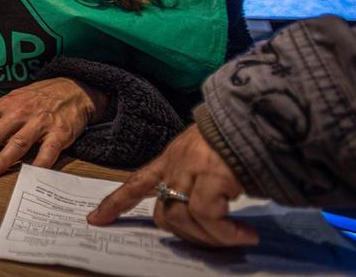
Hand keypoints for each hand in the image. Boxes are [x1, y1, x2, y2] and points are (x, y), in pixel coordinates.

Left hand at [0, 78, 105, 176]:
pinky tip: (30, 175)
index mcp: (6, 104)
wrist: (74, 89)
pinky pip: (48, 151)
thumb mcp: (15, 99)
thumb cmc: (40, 97)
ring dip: (2, 159)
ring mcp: (40, 122)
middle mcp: (20, 112)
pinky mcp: (59, 133)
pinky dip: (39, 164)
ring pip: (17, 143)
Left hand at [88, 124, 256, 246]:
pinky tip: (245, 235)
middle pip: (162, 212)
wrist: (260, 114)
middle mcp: (176, 163)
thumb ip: (200, 179)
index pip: (137, 181)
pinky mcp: (211, 176)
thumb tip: (208, 213)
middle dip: (185, 234)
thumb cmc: (240, 136)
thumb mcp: (210, 155)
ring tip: (237, 239)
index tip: (95, 219)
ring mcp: (191, 169)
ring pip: (183, 218)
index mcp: (171, 157)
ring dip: (210, 239)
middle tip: (214, 241)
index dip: (116, 203)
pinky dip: (226, 234)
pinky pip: (208, 217)